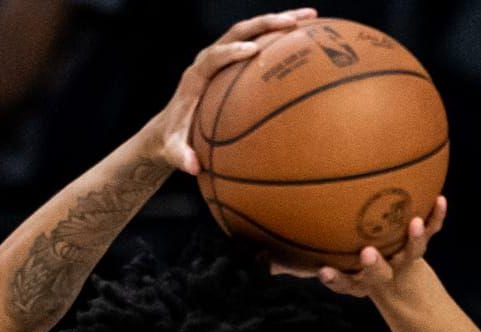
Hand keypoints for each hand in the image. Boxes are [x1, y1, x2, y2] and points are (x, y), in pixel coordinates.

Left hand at [151, 8, 317, 173]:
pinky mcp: (234, 58)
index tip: (251, 50)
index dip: (231, 52)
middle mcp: (209, 59)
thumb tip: (193, 167)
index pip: (213, 57)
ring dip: (279, 20)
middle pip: (237, 32)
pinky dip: (282, 36)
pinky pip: (259, 41)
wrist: (170, 125)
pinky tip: (309, 34)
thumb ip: (180, 156)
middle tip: (292, 22)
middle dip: (264, 24)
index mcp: (195, 77)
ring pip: (252, 30)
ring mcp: (222, 55)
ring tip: (311, 16)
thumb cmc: (174, 139)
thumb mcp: (173, 150)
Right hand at [272, 195, 447, 296]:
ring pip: (409, 255)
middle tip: (367, 253)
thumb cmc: (350, 267)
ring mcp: (401, 260)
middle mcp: (380, 273)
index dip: (335, 279)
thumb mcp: (325, 266)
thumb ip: (296, 262)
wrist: (400, 285)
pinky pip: (430, 232)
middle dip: (373, 266)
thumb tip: (261, 257)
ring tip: (413, 223)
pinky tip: (440, 199)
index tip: (325, 271)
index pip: (343, 283)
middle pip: (376, 275)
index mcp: (357, 280)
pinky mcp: (420, 246)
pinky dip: (435, 218)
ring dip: (412, 240)